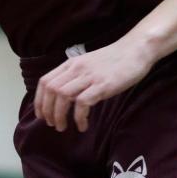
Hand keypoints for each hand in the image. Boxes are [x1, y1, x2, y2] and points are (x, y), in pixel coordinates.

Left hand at [34, 38, 154, 132]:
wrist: (137, 49)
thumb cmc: (114, 60)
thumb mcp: (88, 65)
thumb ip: (75, 77)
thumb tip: (64, 97)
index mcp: (71, 64)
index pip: (45, 82)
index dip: (39, 100)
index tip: (41, 115)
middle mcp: (76, 69)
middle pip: (50, 91)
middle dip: (47, 111)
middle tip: (52, 124)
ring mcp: (89, 76)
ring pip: (63, 96)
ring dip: (59, 115)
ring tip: (62, 127)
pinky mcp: (103, 84)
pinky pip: (83, 103)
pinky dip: (79, 117)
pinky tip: (83, 125)